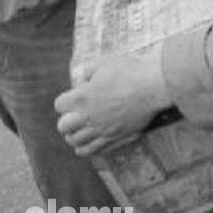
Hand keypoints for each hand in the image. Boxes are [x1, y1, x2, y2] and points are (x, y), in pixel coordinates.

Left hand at [55, 48, 171, 155]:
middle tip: (76, 114)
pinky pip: (91, 151)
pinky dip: (85, 148)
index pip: (59, 104)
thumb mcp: (106, 62)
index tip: (75, 96)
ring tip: (80, 129)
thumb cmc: (130, 72)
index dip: (66, 100)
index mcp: (83, 97)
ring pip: (75, 141)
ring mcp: (100, 129)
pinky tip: (89, 141)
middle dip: (67, 119)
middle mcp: (87, 116)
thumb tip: (83, 78)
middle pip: (63, 126)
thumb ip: (89, 69)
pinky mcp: (112, 138)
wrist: (152, 87)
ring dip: (74, 135)